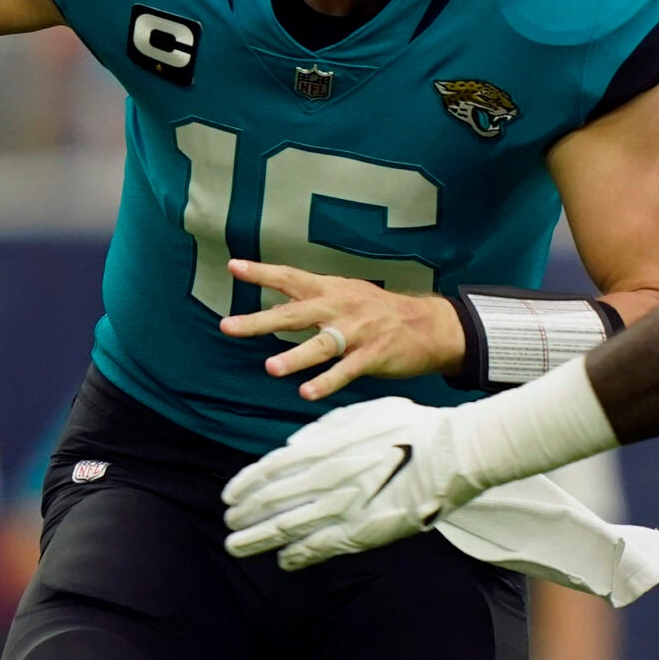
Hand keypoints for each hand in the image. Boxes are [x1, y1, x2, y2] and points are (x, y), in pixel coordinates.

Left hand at [217, 261, 464, 400]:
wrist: (429, 325)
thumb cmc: (380, 311)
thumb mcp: (346, 296)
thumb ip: (311, 303)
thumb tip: (275, 309)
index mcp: (331, 289)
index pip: (290, 277)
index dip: (262, 273)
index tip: (234, 267)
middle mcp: (340, 307)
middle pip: (295, 313)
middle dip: (260, 321)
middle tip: (229, 326)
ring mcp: (357, 332)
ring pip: (321, 345)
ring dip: (295, 357)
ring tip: (271, 368)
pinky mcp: (373, 355)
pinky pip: (346, 370)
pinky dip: (327, 382)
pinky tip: (307, 392)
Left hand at [223, 398, 482, 569]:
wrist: (452, 454)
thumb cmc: (411, 428)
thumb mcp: (362, 414)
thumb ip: (323, 429)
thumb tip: (293, 446)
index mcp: (323, 448)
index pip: (268, 471)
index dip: (243, 486)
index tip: (228, 496)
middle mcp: (325, 480)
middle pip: (270, 503)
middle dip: (244, 515)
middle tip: (229, 524)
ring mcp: (342, 509)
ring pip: (286, 529)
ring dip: (257, 539)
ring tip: (237, 546)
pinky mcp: (362, 533)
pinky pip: (320, 548)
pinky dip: (297, 555)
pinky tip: (284, 560)